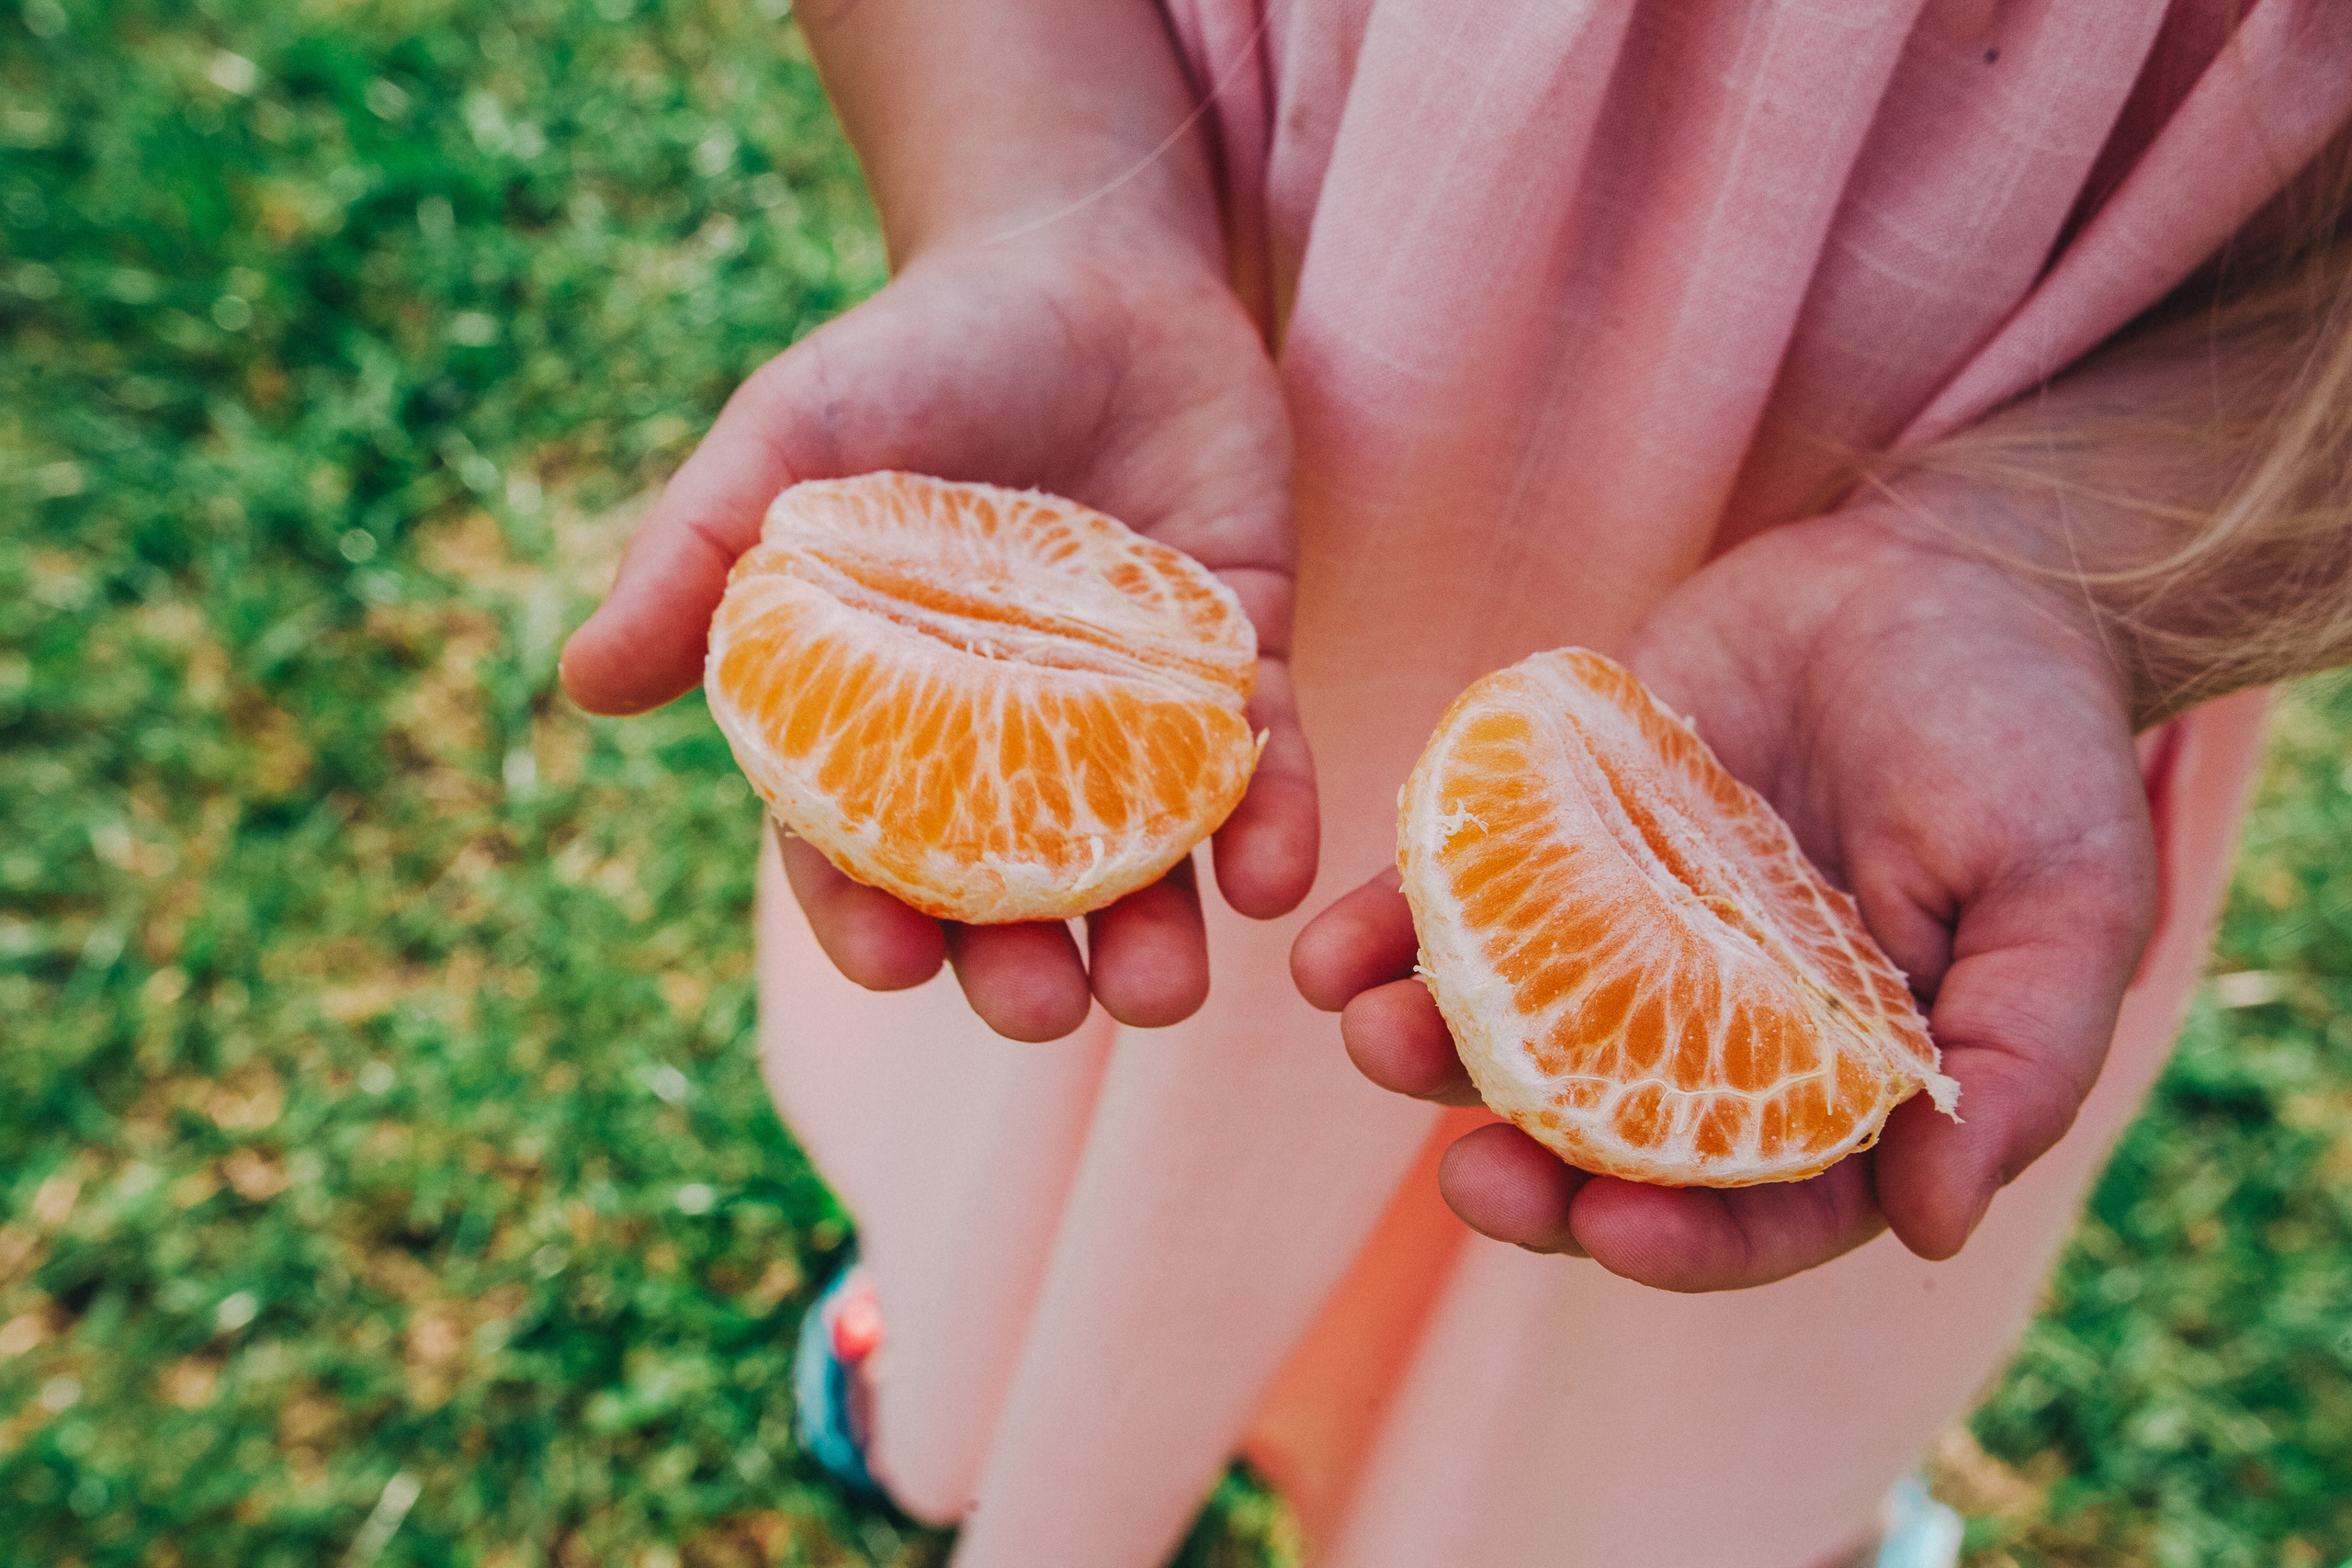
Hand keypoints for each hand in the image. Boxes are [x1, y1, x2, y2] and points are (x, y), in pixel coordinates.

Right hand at [561, 234, 1314, 1040]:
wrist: (1087, 262)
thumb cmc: (915, 355)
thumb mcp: (789, 439)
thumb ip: (700, 554)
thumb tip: (583, 685)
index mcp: (891, 709)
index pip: (869, 843)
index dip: (873, 914)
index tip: (893, 963)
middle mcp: (1012, 734)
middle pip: (1014, 883)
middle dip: (1026, 961)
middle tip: (1043, 1010)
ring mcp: (1131, 706)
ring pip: (1143, 853)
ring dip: (1157, 931)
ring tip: (1165, 990)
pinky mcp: (1239, 660)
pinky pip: (1262, 761)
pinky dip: (1272, 821)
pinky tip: (1275, 874)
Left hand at [1292, 507, 2156, 1290]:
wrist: (1938, 567)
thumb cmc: (2028, 736)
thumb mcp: (2068, 894)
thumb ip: (2018, 1058)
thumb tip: (1937, 1225)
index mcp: (1842, 1081)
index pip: (1757, 1204)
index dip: (1686, 1240)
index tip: (1608, 1230)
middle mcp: (1715, 1027)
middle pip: (1609, 1146)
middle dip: (1533, 1177)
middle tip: (1469, 1180)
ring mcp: (1624, 933)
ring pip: (1510, 1032)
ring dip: (1433, 1058)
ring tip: (1374, 1039)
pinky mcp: (1556, 836)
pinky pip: (1458, 901)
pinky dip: (1392, 933)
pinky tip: (1334, 951)